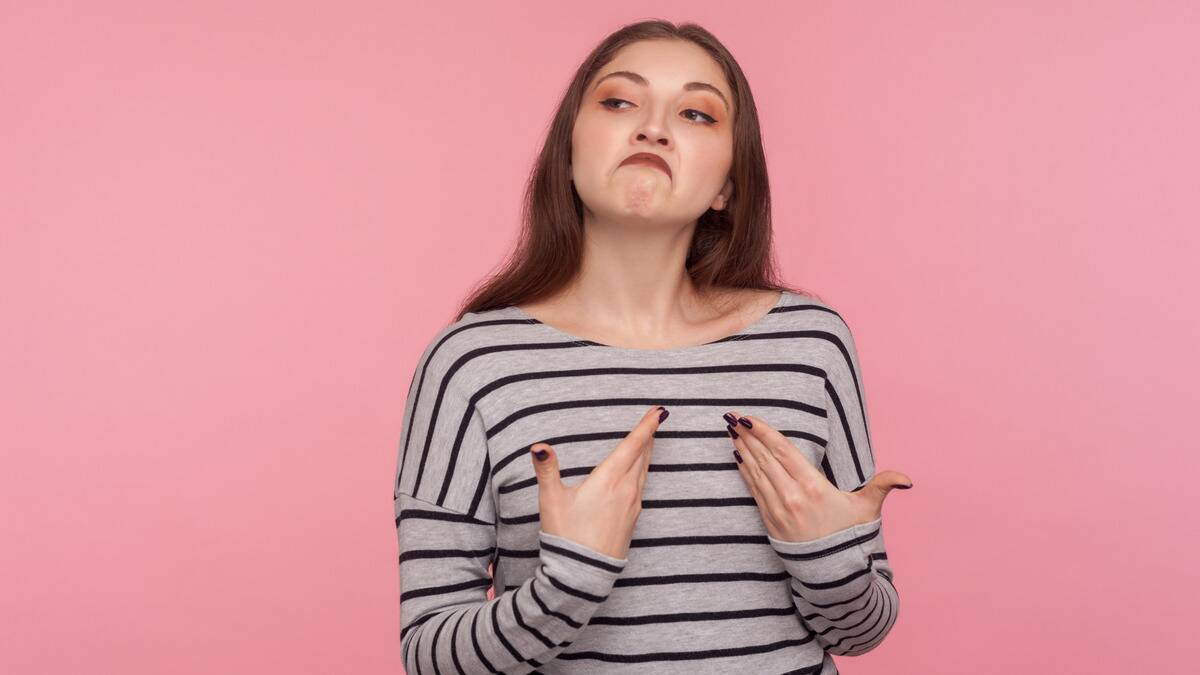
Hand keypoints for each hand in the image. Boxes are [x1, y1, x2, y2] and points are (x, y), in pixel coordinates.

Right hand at [529, 405, 667, 559]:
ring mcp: (632, 505)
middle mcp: (626, 490)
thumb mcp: (552, 499)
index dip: (646, 426)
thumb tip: (539, 446)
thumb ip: (547, 469)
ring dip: (646, 454)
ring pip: (643, 472)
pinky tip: (638, 473)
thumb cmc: (566, 536)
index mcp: (608, 479)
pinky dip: (642, 472)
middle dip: (648, 436)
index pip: (632, 446)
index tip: (659, 412)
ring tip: (649, 440)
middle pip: (641, 456)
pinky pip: (641, 487)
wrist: (584, 574)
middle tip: (656, 418)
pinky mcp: (632, 519)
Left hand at [724, 410, 911, 542]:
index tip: (748, 417)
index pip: (783, 451)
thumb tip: (907, 479)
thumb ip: (883, 486)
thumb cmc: (849, 537)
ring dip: (743, 450)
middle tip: (732, 417)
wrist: (832, 574)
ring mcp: (778, 509)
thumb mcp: (868, 509)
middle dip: (747, 436)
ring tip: (731, 432)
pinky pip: (754, 490)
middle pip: (765, 458)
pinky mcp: (770, 521)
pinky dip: (744, 472)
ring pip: (756, 472)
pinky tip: (738, 457)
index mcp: (814, 487)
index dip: (763, 432)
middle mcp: (792, 496)